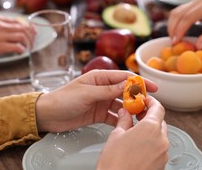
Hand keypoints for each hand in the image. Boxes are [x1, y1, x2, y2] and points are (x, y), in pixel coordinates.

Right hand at [0, 15, 34, 59]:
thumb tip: (10, 28)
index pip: (19, 21)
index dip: (28, 27)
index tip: (32, 31)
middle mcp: (1, 25)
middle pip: (24, 28)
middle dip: (31, 35)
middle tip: (33, 41)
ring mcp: (0, 35)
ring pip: (22, 36)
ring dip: (28, 43)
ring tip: (28, 47)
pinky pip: (17, 47)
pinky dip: (22, 49)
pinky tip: (21, 52)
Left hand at [35, 70, 157, 132]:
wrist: (48, 115)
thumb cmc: (63, 99)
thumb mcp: (86, 93)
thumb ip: (107, 90)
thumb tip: (126, 86)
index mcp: (99, 78)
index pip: (124, 78)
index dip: (139, 82)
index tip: (152, 87)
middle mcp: (102, 88)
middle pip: (125, 91)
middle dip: (137, 98)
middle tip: (149, 105)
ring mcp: (101, 101)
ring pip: (121, 105)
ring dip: (130, 110)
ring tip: (140, 116)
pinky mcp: (98, 114)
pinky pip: (114, 116)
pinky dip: (121, 120)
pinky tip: (127, 124)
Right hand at [97, 96, 168, 169]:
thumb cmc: (115, 164)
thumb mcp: (116, 136)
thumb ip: (124, 120)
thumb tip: (125, 113)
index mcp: (151, 128)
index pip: (158, 108)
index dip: (151, 102)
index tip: (145, 100)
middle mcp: (161, 140)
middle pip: (160, 121)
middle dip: (150, 116)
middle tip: (137, 115)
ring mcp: (163, 154)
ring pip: (160, 135)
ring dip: (150, 131)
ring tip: (135, 132)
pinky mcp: (161, 164)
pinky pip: (159, 148)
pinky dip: (151, 143)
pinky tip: (138, 145)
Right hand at [168, 0, 201, 48]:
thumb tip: (196, 46)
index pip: (188, 18)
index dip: (180, 30)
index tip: (176, 42)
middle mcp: (199, 0)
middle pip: (179, 14)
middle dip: (173, 28)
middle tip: (172, 42)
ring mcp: (194, 1)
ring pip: (176, 12)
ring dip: (172, 25)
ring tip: (173, 38)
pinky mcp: (192, 4)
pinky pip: (179, 12)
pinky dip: (175, 22)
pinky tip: (176, 32)